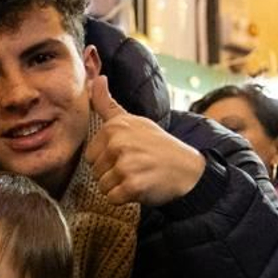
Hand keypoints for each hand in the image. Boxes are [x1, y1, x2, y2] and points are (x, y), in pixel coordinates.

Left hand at [84, 76, 205, 206]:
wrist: (187, 168)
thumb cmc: (157, 145)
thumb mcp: (133, 120)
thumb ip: (107, 104)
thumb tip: (96, 78)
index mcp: (114, 127)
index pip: (90, 155)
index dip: (107, 160)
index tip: (127, 154)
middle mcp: (118, 144)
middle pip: (95, 172)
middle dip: (112, 174)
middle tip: (135, 166)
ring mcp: (125, 165)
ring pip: (102, 186)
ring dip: (118, 186)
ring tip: (138, 175)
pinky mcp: (132, 186)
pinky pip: (112, 198)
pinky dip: (124, 198)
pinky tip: (140, 187)